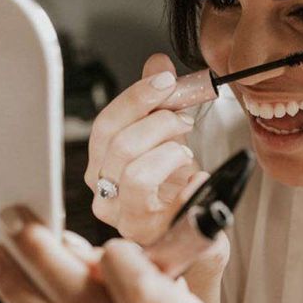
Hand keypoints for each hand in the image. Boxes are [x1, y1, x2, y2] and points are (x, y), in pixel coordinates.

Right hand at [85, 53, 200, 244]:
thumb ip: (159, 102)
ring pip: (136, 175)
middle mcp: (105, 196)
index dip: (136, 97)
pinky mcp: (156, 239)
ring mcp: (128, 221)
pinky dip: (191, 185)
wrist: (193, 238)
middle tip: (184, 119)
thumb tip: (157, 63)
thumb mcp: (166, 139)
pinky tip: (200, 179)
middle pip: (120, 146)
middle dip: (158, 122)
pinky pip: (172, 206)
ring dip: (170, 152)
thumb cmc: (174, 191)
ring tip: (187, 153)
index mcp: (101, 168)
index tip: (166, 80)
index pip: (105, 125)